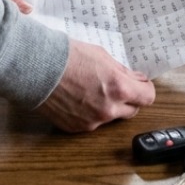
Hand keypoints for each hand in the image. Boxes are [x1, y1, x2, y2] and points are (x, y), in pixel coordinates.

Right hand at [38, 38, 154, 132]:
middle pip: (132, 110)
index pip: (147, 97)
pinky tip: (78, 98)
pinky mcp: (77, 128)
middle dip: (129, 98)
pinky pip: (93, 122)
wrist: (37, 69)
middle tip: (117, 86)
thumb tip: (135, 79)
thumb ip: (121, 71)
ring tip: (92, 89)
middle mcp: (109, 109)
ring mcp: (93, 121)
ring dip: (109, 106)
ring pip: (111, 117)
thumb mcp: (101, 55)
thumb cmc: (67, 57)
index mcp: (118, 88)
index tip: (141, 84)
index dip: (145, 89)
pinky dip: (91, 112)